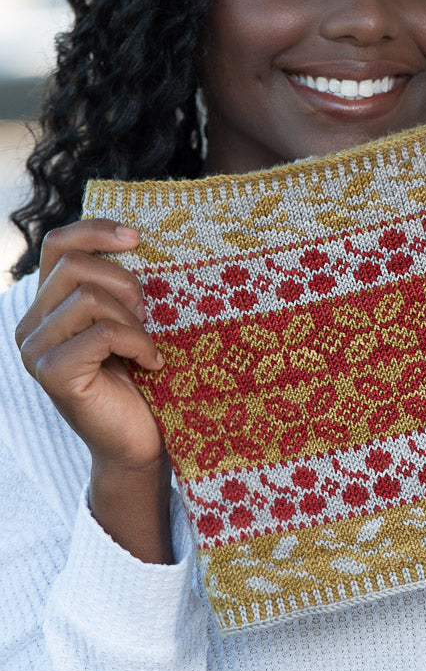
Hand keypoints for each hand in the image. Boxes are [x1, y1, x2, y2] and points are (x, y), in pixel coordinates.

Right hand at [15, 219, 172, 561]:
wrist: (140, 439)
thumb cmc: (140, 375)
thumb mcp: (128, 318)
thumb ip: (115, 285)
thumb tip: (136, 236)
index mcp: (47, 304)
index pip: (58, 244)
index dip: (96, 230)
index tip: (138, 237)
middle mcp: (30, 324)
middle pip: (74, 265)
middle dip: (123, 283)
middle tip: (146, 314)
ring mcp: (35, 350)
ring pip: (88, 297)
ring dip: (132, 319)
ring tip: (145, 345)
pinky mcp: (53, 374)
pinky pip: (102, 333)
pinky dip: (137, 343)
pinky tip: (151, 363)